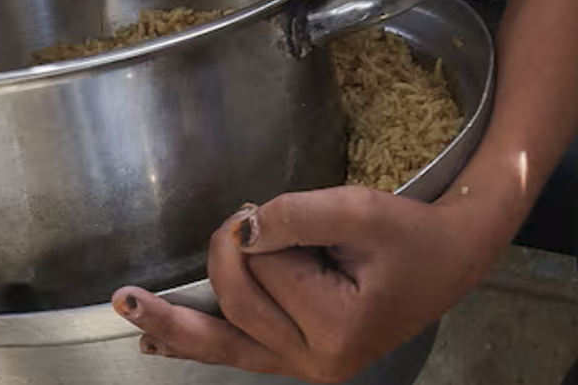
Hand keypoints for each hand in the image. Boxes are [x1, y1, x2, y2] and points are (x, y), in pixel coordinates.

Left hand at [115, 187, 502, 381]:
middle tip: (239, 217)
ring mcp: (305, 369)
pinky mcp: (297, 361)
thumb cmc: (410, 234)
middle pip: (239, 306)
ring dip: (172, 324)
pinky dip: (195, 343)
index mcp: (338, 330)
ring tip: (127, 307)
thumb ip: (298, 216)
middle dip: (227, 256)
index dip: (262, 230)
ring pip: (224, 345)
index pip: (268, 271)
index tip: (271, 208)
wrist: (450, 259)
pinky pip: (236, 354)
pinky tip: (156, 342)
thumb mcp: (361, 210)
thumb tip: (242, 232)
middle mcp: (317, 363)